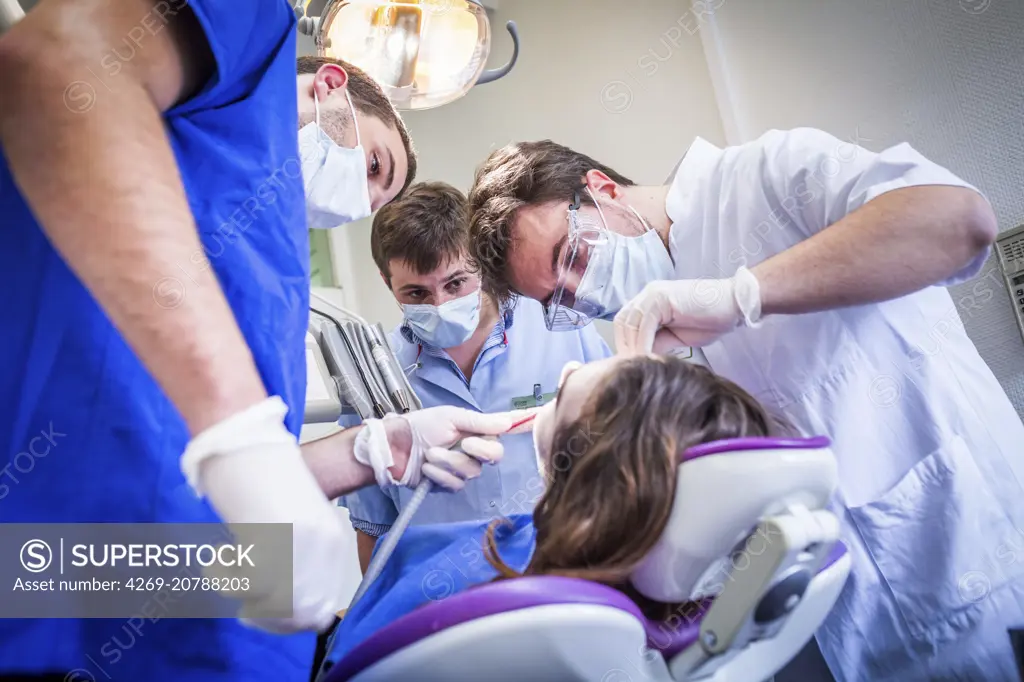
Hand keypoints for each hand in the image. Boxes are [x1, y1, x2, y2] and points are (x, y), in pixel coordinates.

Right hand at [180, 397, 348, 633]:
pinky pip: (250, 588)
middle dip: (264, 613)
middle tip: (240, 587)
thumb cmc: (258, 478)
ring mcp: (303, 546)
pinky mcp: (276, 543)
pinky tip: (222, 554)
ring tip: (230, 564)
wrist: (244, 442)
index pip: (319, 609)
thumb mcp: (292, 522)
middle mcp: (325, 547)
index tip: (259, 605)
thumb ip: (298, 561)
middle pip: (299, 616)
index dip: (285, 616)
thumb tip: (288, 605)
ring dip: (245, 595)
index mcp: (334, 541)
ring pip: (275, 607)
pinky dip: (227, 577)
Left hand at [355, 407, 534, 490]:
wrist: (394, 447)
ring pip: (471, 472)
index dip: (519, 428)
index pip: (501, 434)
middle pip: (494, 457)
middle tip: (463, 443)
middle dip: (478, 450)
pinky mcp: (447, 485)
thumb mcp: (451, 417)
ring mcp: (460, 470)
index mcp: (475, 433)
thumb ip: (480, 422)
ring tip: (430, 453)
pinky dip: (439, 475)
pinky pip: (455, 484)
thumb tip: (508, 421)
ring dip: (449, 462)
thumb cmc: (421, 426)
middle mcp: (472, 452)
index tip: (533, 419)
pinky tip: (426, 468)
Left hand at [613, 267, 762, 354]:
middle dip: (624, 347)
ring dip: (632, 347)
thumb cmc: (710, 320)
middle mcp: (647, 295)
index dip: (624, 346)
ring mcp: (653, 294)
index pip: (625, 324)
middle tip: (630, 370)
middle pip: (622, 322)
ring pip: (630, 322)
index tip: (628, 367)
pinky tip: (647, 358)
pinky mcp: (661, 297)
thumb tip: (640, 358)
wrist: (734, 304)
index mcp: (648, 302)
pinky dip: (643, 343)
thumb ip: (657, 343)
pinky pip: (644, 323)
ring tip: (638, 368)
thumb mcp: (676, 337)